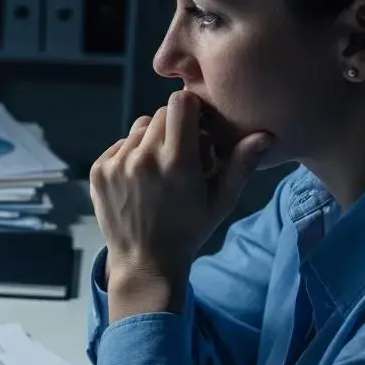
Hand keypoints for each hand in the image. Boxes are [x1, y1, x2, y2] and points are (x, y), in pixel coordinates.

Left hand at [90, 91, 271, 285]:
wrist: (144, 261)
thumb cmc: (188, 231)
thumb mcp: (220, 201)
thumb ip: (241, 165)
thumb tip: (266, 134)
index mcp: (177, 161)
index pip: (181, 102)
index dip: (192, 111)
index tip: (197, 129)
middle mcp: (143, 158)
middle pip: (161, 114)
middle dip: (174, 128)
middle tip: (182, 156)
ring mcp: (117, 164)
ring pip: (139, 129)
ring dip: (151, 141)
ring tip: (160, 171)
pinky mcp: (99, 171)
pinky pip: (119, 146)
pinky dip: (130, 155)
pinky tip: (140, 181)